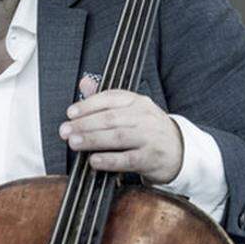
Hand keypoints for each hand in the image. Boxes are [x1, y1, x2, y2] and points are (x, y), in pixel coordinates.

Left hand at [60, 76, 182, 183]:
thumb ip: (106, 98)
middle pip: (111, 118)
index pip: (110, 98)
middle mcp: (144, 117)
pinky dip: (109, 160)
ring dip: (93, 140)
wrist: (179, 150)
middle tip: (65, 131)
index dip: (88, 105)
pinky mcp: (151, 158)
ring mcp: (149, 137)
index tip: (70, 113)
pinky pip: (128, 159)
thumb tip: (84, 82)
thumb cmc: (148, 130)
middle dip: (85, 124)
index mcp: (138, 101)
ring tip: (74, 143)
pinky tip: (94, 161)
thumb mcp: (131, 110)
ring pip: (118, 137)